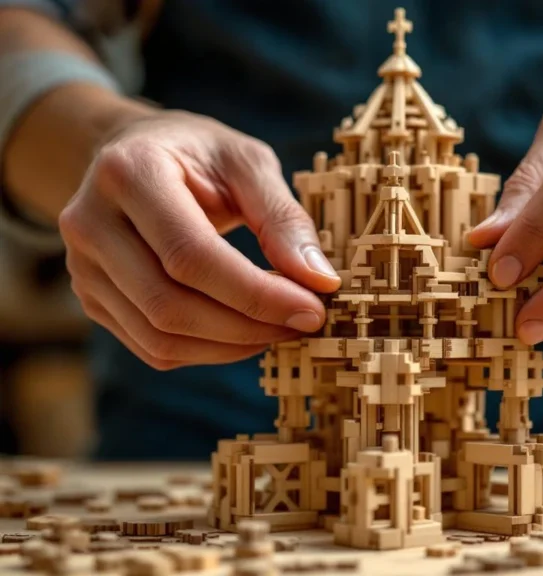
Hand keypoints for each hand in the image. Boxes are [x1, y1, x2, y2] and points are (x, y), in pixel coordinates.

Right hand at [60, 111, 339, 369]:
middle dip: (249, 326)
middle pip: (170, 304)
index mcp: (128, 173)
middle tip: (305, 322)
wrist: (134, 156)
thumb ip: (283, 217)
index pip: (190, 255)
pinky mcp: (93, 298)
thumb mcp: (247, 163)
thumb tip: (320, 281)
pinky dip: (208, 351)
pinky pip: (152, 347)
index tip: (312, 308)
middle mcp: (90, 223)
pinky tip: (246, 332)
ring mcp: (83, 267)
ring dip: (232, 346)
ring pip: (160, 336)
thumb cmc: (198, 156)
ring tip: (281, 328)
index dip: (256, 293)